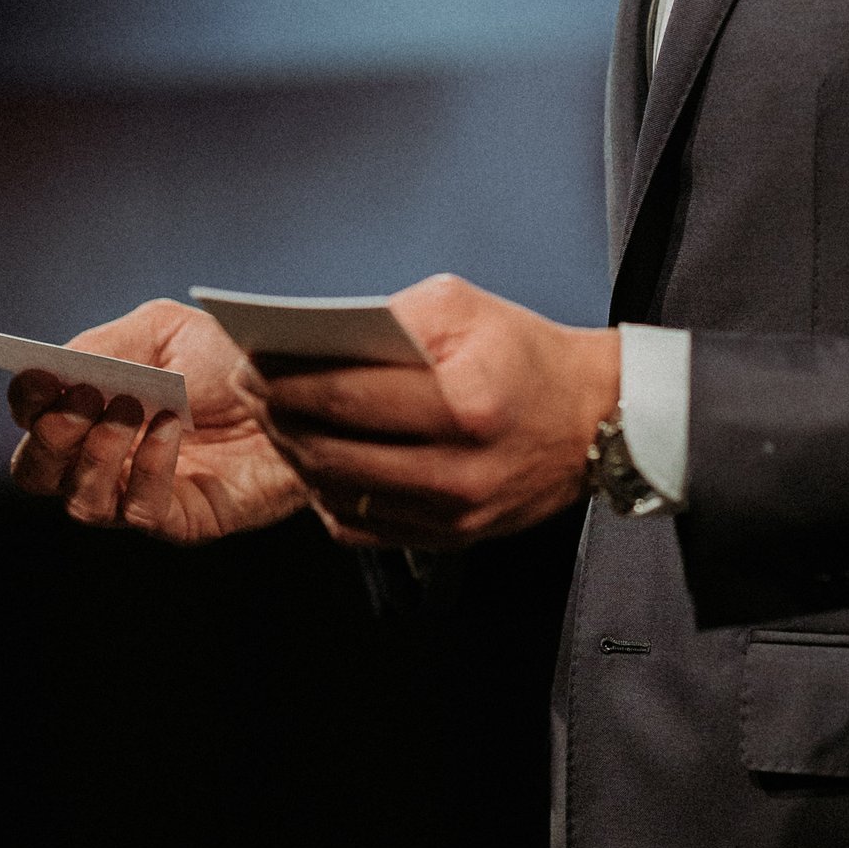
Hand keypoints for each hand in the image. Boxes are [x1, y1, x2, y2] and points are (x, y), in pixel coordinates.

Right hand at [8, 300, 310, 540]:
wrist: (302, 390)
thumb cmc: (231, 359)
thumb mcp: (165, 332)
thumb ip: (106, 346)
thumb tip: (57, 371)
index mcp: (92, 409)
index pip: (31, 417)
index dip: (27, 400)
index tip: (42, 376)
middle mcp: (106, 458)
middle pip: (36, 473)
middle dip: (48, 439)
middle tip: (82, 400)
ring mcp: (140, 493)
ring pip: (81, 502)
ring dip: (98, 455)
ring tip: (132, 409)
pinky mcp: (183, 519)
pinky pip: (141, 512)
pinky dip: (149, 469)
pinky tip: (173, 428)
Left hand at [252, 273, 618, 549]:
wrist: (597, 421)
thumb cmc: (528, 357)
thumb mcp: (467, 308)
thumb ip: (392, 317)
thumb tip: (320, 338)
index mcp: (463, 402)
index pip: (347, 396)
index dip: (286, 382)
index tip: (251, 364)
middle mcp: (458, 468)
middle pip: (332, 450)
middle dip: (278, 417)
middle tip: (252, 390)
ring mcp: (454, 513)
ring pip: (339, 493)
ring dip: (296, 456)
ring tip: (279, 422)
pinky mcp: (452, 539)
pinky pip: (363, 527)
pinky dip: (330, 495)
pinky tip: (320, 464)